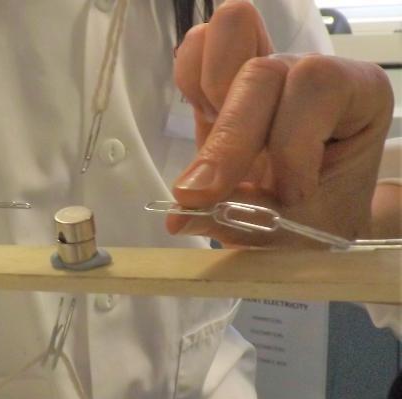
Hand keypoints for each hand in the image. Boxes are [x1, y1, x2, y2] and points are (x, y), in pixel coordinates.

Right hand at [168, 0, 393, 246]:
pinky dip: (189, 81)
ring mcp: (268, 66)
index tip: (288, 197)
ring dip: (210, 91)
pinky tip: (204, 122)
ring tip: (216, 145)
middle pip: (261, 70)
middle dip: (231, 139)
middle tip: (207, 195)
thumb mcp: (297, 231)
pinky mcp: (228, 78)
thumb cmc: (317, 218)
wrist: (304, 216)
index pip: (318, 87)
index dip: (293, 144)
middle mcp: (311, 71)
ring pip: (230, 31)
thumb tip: (178, 215)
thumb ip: (243, 222)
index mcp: (357, 96)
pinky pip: (197, 48)